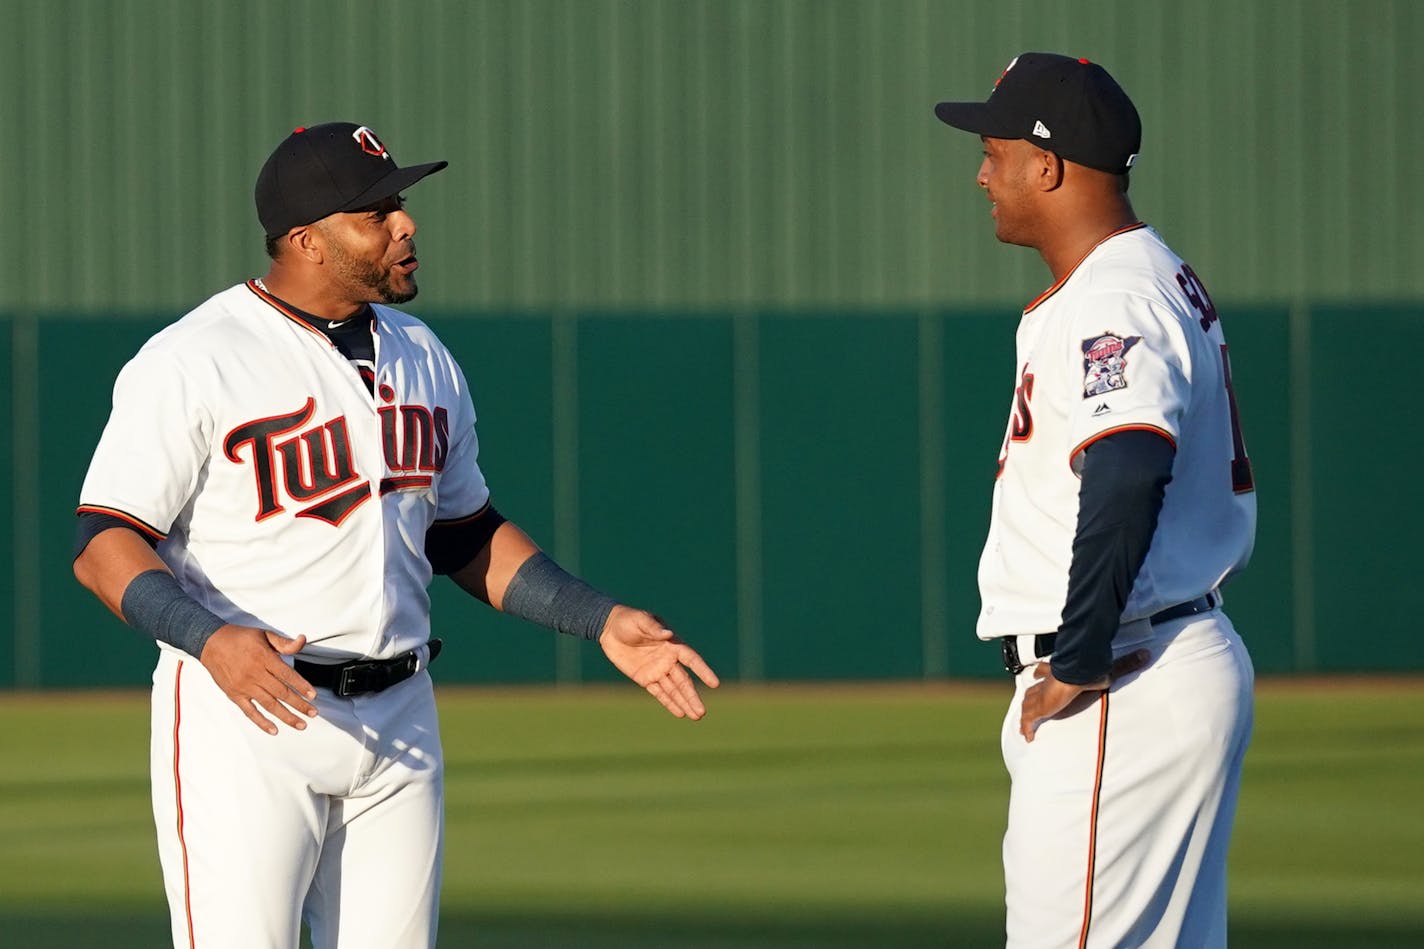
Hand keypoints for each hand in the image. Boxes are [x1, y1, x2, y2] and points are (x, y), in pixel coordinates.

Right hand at [199, 626, 317, 734]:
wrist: (211, 643)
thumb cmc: (239, 638)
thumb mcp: (264, 635)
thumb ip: (284, 643)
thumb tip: (302, 640)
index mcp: (264, 658)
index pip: (288, 675)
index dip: (302, 686)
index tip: (313, 695)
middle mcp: (255, 674)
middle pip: (281, 693)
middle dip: (299, 705)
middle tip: (313, 713)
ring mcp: (244, 687)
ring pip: (269, 705)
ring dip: (286, 716)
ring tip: (300, 724)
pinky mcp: (234, 695)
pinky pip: (250, 712)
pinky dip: (262, 722)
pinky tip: (274, 730)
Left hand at [599, 606, 719, 718]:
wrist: (609, 628)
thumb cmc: (628, 620)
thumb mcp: (641, 621)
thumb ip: (654, 629)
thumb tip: (668, 634)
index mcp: (672, 644)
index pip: (691, 660)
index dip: (703, 671)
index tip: (714, 684)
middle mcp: (668, 659)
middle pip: (684, 681)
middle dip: (692, 696)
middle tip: (702, 712)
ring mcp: (657, 670)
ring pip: (674, 690)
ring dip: (684, 702)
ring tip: (697, 716)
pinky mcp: (645, 678)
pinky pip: (659, 693)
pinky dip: (669, 703)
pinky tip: (680, 713)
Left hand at [1018, 649, 1149, 742]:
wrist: (1075, 674)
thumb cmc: (1089, 671)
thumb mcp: (1109, 670)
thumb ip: (1126, 664)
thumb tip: (1145, 654)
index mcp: (1057, 673)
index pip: (1046, 671)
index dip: (1042, 673)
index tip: (1037, 674)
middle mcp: (1045, 684)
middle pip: (1033, 689)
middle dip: (1031, 695)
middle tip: (1029, 701)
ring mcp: (1040, 696)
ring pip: (1028, 704)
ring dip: (1027, 713)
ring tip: (1026, 722)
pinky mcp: (1038, 708)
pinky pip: (1028, 720)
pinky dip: (1027, 728)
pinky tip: (1027, 737)